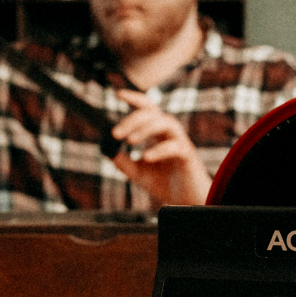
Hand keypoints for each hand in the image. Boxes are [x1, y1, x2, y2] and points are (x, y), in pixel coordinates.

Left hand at [111, 89, 211, 205]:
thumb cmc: (165, 184)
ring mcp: (181, 142)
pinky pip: (174, 147)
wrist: (185, 202)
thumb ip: (123, 161)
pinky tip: (146, 157)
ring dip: (145, 129)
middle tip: (116, 134)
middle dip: (132, 120)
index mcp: (159, 133)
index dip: (134, 99)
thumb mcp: (138, 173)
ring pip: (165, 123)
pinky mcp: (188, 156)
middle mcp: (170, 133)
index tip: (118, 94)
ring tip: (130, 141)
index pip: (148, 109)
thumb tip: (106, 149)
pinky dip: (159, 150)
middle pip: (152, 114)